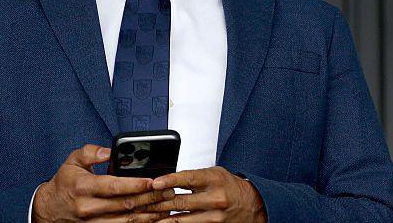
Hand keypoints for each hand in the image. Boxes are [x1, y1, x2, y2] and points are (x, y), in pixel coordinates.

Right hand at [33, 144, 175, 221]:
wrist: (50, 209)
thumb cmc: (64, 184)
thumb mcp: (72, 161)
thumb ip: (90, 152)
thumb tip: (109, 150)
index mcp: (83, 187)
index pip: (114, 187)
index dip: (135, 184)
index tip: (153, 181)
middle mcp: (88, 207)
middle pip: (125, 204)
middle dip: (150, 198)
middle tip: (168, 192)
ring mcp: (93, 222)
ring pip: (126, 220)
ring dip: (149, 214)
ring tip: (166, 206)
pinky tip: (151, 218)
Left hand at [140, 167, 266, 221]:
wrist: (252, 204)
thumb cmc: (229, 186)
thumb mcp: (213, 174)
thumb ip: (192, 177)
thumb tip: (166, 181)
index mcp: (214, 180)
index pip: (188, 178)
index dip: (169, 180)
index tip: (154, 183)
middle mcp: (215, 199)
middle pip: (181, 202)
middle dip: (158, 203)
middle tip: (140, 203)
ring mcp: (214, 217)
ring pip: (182, 220)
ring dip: (161, 220)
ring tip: (145, 219)